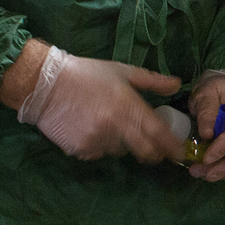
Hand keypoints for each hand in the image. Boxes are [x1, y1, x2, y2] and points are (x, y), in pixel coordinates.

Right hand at [16, 46, 184, 162]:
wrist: (45, 84)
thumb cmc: (87, 74)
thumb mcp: (123, 71)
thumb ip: (153, 80)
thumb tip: (178, 85)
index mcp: (128, 105)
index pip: (157, 131)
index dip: (171, 145)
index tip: (179, 152)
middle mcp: (115, 126)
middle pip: (143, 150)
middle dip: (153, 153)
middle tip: (155, 151)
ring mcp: (97, 140)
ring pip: (120, 151)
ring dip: (122, 144)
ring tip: (112, 127)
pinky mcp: (79, 149)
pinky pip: (98, 153)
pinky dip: (100, 146)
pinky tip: (92, 131)